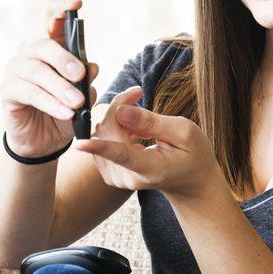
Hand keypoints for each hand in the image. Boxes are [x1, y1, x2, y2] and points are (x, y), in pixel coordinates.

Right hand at [0, 0, 99, 157]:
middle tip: (81, 76)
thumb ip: (87, 80)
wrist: (46, 141)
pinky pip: (29, 92)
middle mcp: (31, 53)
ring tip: (76, 103)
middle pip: (44, 45)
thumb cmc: (65, 111)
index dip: (61, 8)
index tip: (76, 5)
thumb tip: (91, 66)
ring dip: (60, 88)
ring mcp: (16, 69)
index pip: (52, 19)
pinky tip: (65, 113)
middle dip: (65, 59)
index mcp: (52, 47)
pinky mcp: (8, 90)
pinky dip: (50, 103)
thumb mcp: (83, 96)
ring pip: (38, 72)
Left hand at [72, 99, 223, 200]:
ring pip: (101, 133)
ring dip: (116, 116)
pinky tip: (133, 129)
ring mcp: (116, 177)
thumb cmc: (193, 154)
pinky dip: (114, 127)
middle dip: (118, 107)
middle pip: (107, 132)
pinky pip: (101, 139)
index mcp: (150, 168)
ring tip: (140, 115)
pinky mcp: (109, 172)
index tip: (79, 145)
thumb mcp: (183, 131)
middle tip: (136, 92)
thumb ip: (151, 122)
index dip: (99, 147)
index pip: (121, 156)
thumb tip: (121, 111)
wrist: (189, 181)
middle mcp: (128, 177)